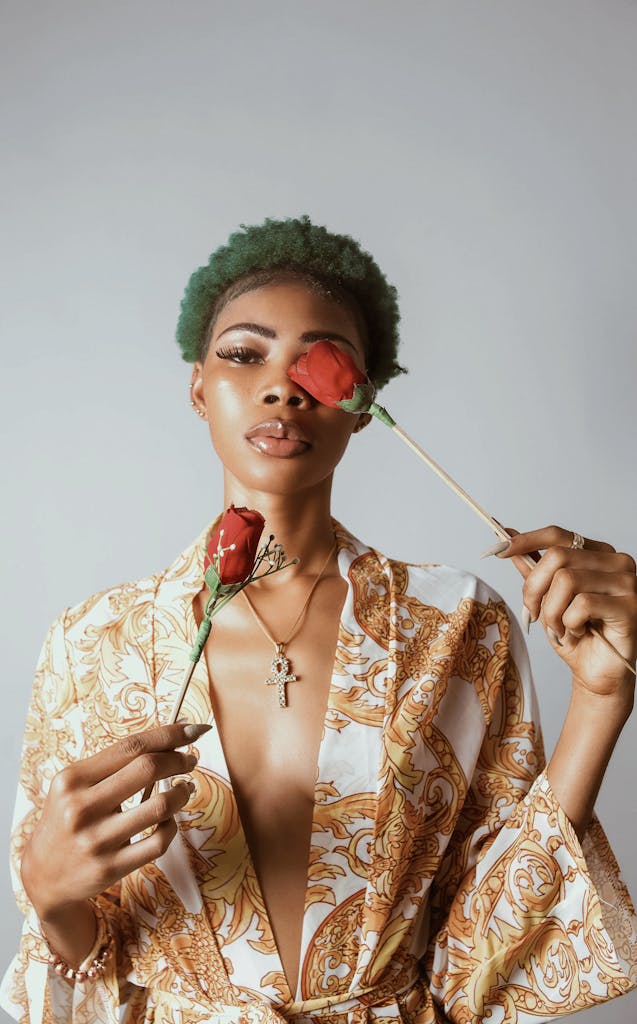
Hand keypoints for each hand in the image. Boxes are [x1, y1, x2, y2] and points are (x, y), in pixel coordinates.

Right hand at [20, 721, 208, 919]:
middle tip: (190, 760)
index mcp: (73, 779)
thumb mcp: (75, 785)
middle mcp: (82, 807)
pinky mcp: (110, 868)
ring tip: (185, 788)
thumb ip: (112, 764)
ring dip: (182, 793)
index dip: (168, 734)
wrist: (44, 875)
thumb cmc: (68, 819)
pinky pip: (158, 841)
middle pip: (148, 768)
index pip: (131, 746)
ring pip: (159, 806)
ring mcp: (96, 840)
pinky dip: (172, 826)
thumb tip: (166, 739)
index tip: (192, 728)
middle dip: (179, 759)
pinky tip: (169, 820)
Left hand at [494, 525, 636, 701]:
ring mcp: (627, 582)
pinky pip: (582, 604)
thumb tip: (507, 537)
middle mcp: (616, 562)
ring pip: (567, 580)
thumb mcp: (546, 599)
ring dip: (552, 612)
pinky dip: (570, 623)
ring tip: (559, 629)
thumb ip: (533, 568)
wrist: (596, 673)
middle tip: (531, 613)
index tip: (500, 549)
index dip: (526, 540)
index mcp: (598, 554)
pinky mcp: (631, 605)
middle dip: (533, 588)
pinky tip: (579, 633)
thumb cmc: (576, 635)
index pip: (558, 535)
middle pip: (557, 556)